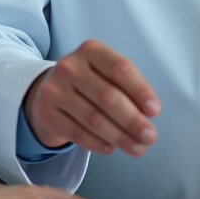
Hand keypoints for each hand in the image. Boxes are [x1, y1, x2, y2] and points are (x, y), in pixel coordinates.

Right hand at [23, 40, 160, 156]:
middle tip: (149, 136)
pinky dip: (96, 143)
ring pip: (93, 118)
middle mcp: (70, 66)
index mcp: (91, 50)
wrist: (49, 91)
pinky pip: (76, 132)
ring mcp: (54, 89)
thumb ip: (126, 87)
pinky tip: (110, 148)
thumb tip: (148, 113)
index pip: (120, 69)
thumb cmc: (88, 83)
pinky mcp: (45, 112)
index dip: (140, 91)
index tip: (154, 110)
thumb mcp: (105, 73)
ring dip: (119, 137)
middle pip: (108, 96)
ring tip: (136, 148)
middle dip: (133, 120)